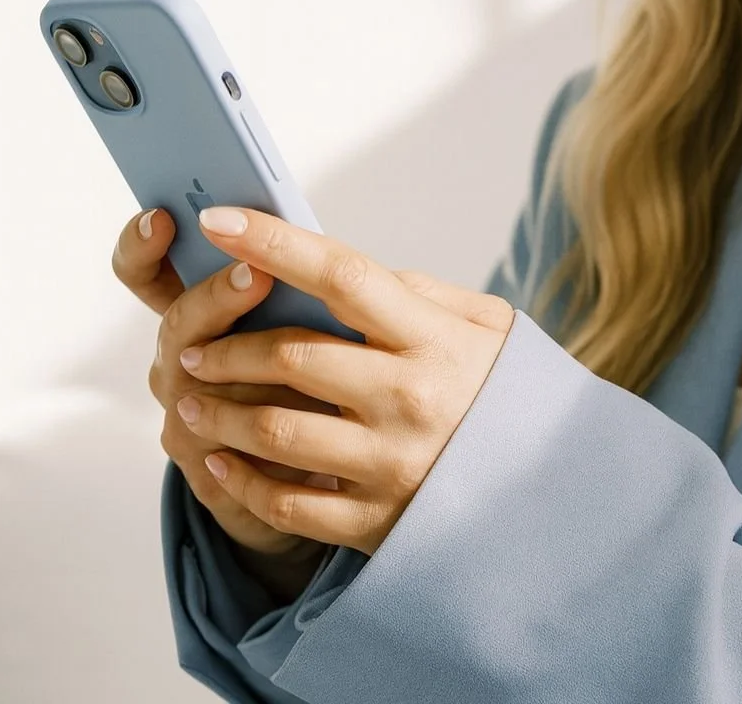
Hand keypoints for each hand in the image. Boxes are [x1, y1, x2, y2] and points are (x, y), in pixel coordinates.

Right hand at [112, 209, 334, 559]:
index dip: (143, 248)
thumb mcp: (310, 320)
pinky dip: (267, 434)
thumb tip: (318, 243)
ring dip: (247, 369)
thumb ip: (303, 285)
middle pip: (178, 327)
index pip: (148, 276)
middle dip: (216, 298)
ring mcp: (189, 420)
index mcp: (200, 317)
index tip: (163, 218)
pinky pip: (226, 453)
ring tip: (291, 349)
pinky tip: (308, 420)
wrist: (314, 467)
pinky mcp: (211, 472)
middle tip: (255, 274)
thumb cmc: (313, 377)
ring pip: (199, 392)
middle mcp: (182, 364)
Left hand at [176, 207, 514, 555]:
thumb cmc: (508, 397)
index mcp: (436, 341)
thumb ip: (422, 294)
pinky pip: (289, 503)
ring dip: (218, 414)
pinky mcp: (379, 521)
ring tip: (189, 402)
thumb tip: (346, 276)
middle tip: (190, 347)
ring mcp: (393, 464)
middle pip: (293, 356)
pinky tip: (220, 462)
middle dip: (226, 347)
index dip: (275, 243)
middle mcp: (411, 399)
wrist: (552, 495)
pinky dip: (241, 482)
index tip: (219, 221)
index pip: (344, 277)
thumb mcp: (488, 329)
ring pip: (276, 431)